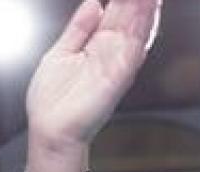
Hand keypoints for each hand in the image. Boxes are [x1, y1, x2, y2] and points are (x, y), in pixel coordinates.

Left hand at [24, 0, 159, 153]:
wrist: (49, 131)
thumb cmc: (53, 102)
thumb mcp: (61, 53)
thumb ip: (78, 28)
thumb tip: (93, 3)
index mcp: (97, 46)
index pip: (117, 13)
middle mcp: (111, 54)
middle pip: (131, 17)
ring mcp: (117, 64)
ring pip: (138, 28)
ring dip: (146, 7)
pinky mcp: (118, 77)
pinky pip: (134, 48)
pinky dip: (143, 27)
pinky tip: (149, 8)